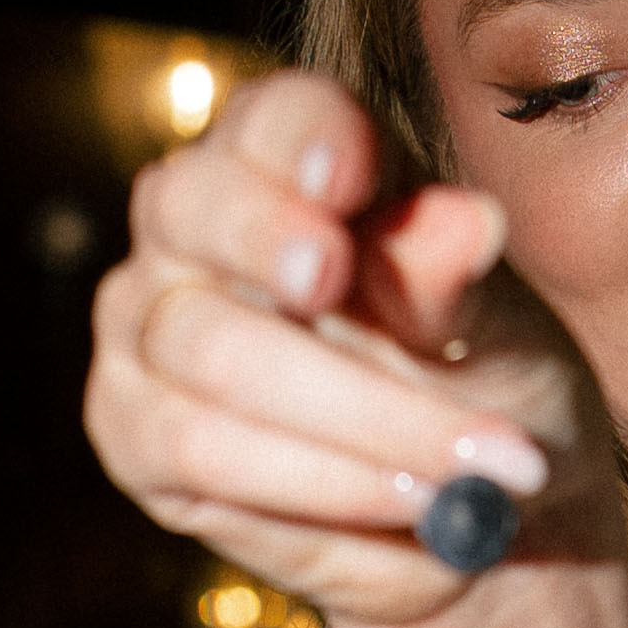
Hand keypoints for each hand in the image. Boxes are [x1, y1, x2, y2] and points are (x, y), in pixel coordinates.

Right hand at [84, 66, 615, 627]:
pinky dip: (313, 487)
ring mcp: (147, 326)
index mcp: (292, 160)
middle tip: (332, 280)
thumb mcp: (494, 331)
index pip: (276, 117)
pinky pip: (198, 453)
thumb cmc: (477, 382)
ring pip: (212, 351)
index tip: (350, 177)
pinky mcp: (133, 433)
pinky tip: (403, 510)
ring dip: (350, 418)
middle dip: (271, 247)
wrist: (466, 508)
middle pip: (197, 208)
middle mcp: (194, 226)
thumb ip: (455, 281)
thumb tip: (471, 223)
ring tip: (466, 469)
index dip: (306, 138)